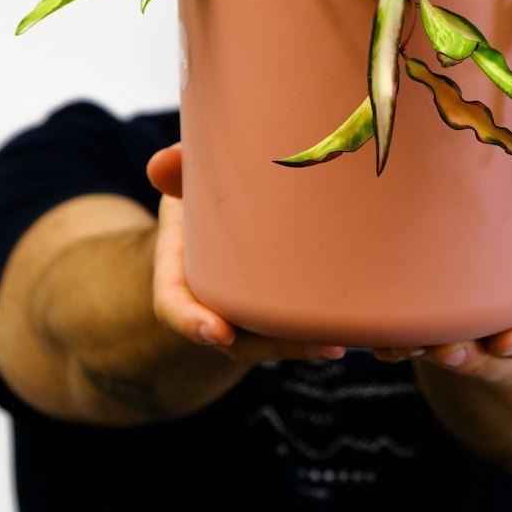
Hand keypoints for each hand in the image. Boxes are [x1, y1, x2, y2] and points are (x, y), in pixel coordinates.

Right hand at [146, 143, 347, 364]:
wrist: (212, 212)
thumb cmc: (199, 192)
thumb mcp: (185, 178)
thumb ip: (178, 170)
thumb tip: (161, 165)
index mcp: (177, 270)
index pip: (174, 303)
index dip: (192, 320)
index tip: (218, 332)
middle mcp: (208, 300)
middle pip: (233, 337)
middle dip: (269, 346)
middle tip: (312, 345)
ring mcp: (240, 311)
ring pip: (265, 341)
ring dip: (300, 346)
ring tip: (336, 345)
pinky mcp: (271, 309)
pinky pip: (288, 329)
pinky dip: (314, 333)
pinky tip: (350, 333)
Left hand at [372, 187, 511, 386]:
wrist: (487, 219)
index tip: (506, 345)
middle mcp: (508, 321)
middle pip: (494, 357)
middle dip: (470, 360)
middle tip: (446, 351)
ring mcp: (468, 326)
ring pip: (451, 353)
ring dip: (424, 353)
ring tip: (400, 347)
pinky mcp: (431, 320)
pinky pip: (414, 341)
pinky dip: (394, 343)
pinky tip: (374, 338)